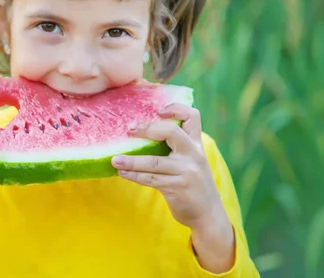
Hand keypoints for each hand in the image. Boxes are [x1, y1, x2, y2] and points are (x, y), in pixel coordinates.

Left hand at [111, 104, 234, 271]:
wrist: (209, 215)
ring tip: (114, 159)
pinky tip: (122, 172)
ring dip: (131, 160)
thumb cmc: (194, 183)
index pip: (192, 116)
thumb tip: (143, 133)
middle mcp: (193, 155)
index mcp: (197, 144)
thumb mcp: (192, 161)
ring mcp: (185, 172)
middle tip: (129, 129)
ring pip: (154, 162)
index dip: (176, 108)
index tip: (158, 110)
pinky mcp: (176, 188)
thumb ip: (178, 147)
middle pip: (171, 132)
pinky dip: (133, 175)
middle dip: (148, 128)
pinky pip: (150, 179)